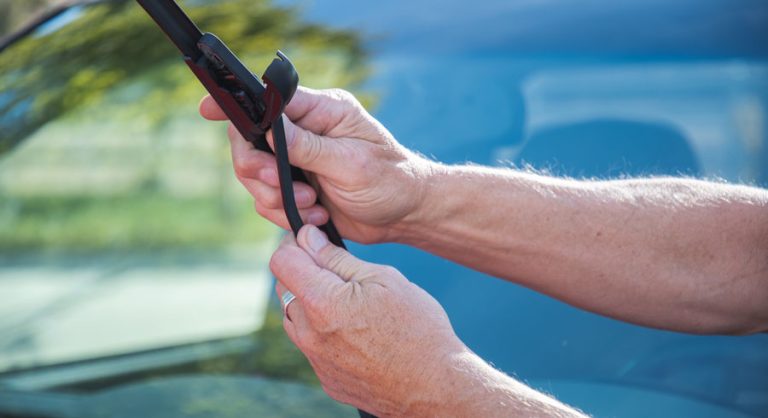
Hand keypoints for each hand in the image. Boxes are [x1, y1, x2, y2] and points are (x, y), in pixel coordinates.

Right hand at [200, 87, 434, 243]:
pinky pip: (268, 201)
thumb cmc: (391, 180)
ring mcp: (298, 161)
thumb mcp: (351, 163)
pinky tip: (318, 216)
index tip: (207, 112)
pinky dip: (287, 214)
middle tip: (285, 188)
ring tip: (314, 206)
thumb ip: (308, 147)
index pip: (268, 101)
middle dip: (258, 171)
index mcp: (321, 112)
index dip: (235, 107)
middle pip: (249, 143)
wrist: (406, 213)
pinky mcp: (296, 189)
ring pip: (254, 177)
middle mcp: (304, 132)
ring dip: (277, 198)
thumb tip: (270, 129)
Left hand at [270, 225, 465, 415]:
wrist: (435, 385)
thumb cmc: (417, 328)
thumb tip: (307, 238)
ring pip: (297, 318)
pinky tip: (358, 331)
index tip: (311, 241)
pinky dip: (325, 331)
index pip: (282, 262)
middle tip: (341, 272)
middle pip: (287, 289)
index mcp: (323, 303)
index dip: (294, 244)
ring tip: (352, 303)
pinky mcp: (326, 378)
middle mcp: (310, 335)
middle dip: (306, 273)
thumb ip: (337, 258)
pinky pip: (313, 345)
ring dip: (313, 303)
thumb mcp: (383, 279)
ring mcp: (316, 361)